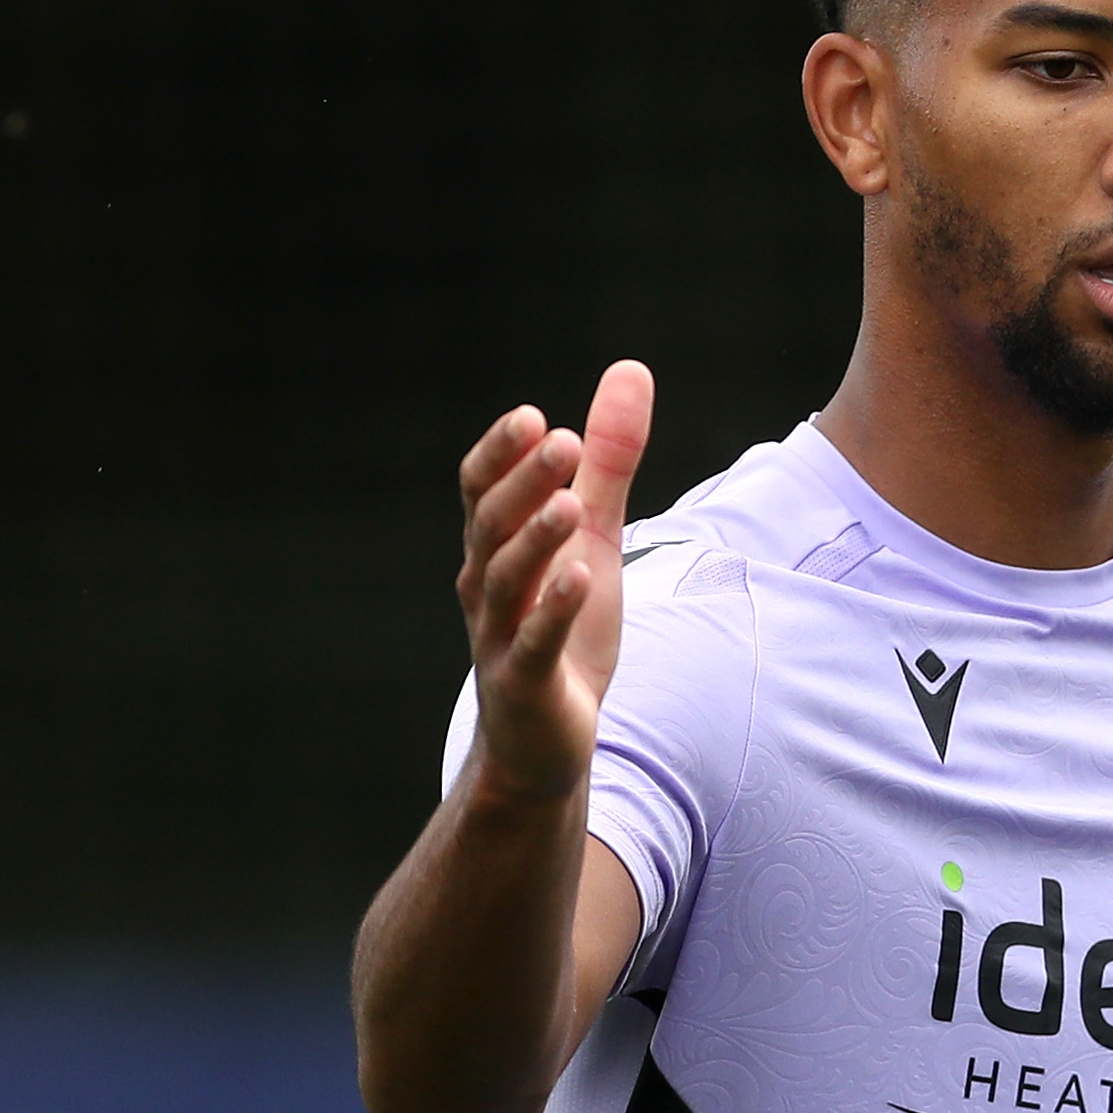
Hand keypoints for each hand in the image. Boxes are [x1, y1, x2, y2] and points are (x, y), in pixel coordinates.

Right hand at [452, 359, 652, 803]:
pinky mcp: (526, 684)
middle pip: (491, 524)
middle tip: (562, 440)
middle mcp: (486, 586)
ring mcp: (501, 636)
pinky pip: (534, 643)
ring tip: (572, 502)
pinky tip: (581, 579)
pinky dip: (554, 610)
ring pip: (507, 580)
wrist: (543, 741)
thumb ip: (609, 462)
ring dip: (537, 538)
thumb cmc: (564, 630)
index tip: (533, 417)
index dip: (500, 454)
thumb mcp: (595, 538)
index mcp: (496, 548)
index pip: (481, 490)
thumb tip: (631, 371)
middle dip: (524, 481)